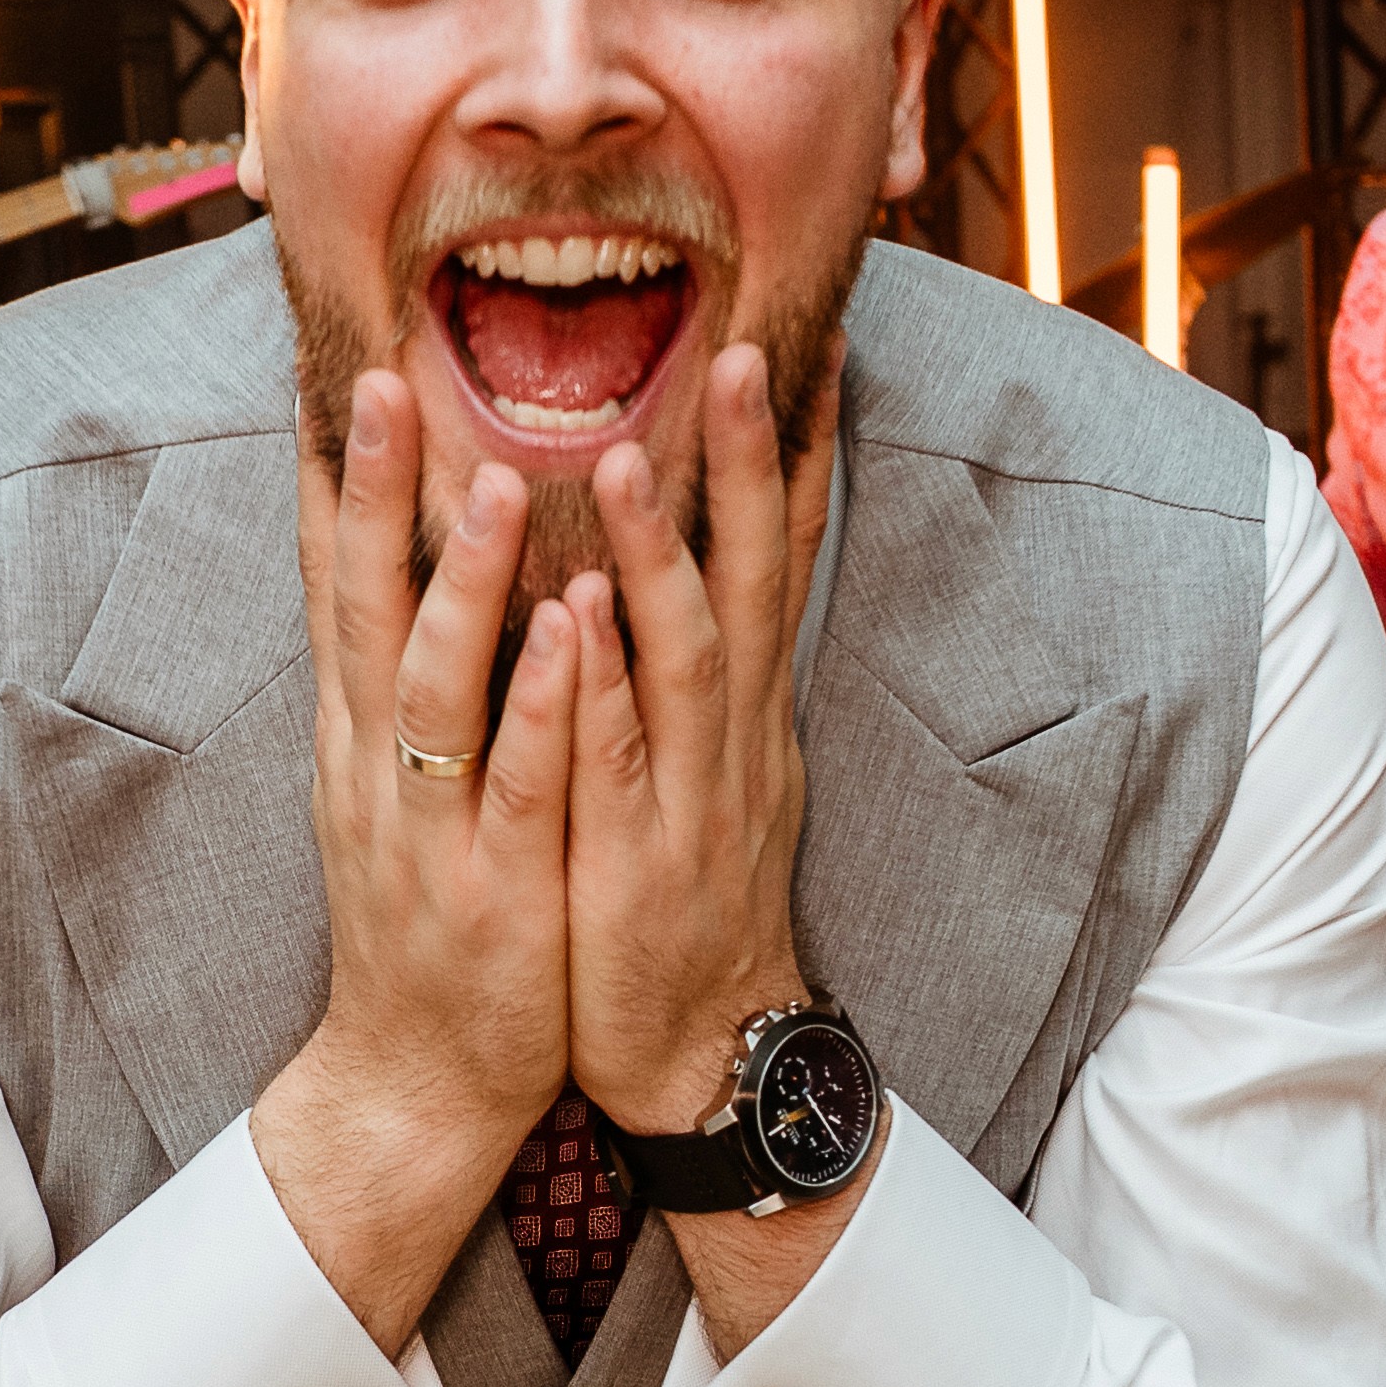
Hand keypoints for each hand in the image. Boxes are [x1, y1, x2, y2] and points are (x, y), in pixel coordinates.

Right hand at [251, 375, 573, 1353]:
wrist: (417, 1078)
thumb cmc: (426, 915)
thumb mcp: (394, 785)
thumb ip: (401, 677)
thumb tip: (410, 563)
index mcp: (356, 730)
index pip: (330, 579)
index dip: (326, 473)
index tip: (335, 358)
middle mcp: (375, 763)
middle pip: (358, 604)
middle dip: (367, 490)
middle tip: (384, 376)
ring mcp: (432, 825)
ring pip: (434, 682)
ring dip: (464, 580)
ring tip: (494, 476)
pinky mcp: (497, 888)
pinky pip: (520, 782)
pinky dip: (541, 705)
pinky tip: (571, 632)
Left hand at [562, 347, 828, 1134]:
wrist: (696, 1047)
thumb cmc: (679, 892)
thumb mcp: (711, 761)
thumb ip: (697, 660)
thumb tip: (692, 555)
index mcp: (744, 704)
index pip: (779, 553)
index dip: (796, 450)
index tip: (808, 339)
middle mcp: (734, 735)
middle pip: (752, 578)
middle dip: (749, 463)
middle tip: (744, 351)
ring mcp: (691, 797)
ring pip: (683, 656)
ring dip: (662, 553)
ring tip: (629, 454)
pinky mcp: (636, 864)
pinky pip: (615, 764)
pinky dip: (599, 690)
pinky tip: (577, 621)